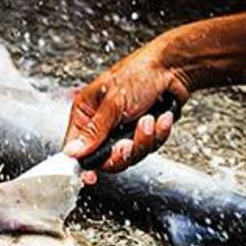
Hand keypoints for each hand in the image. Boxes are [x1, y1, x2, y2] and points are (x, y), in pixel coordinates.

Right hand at [63, 42, 190, 172]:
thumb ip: (94, 131)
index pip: (77, 148)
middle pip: (107, 159)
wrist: (173, 68)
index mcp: (86, 113)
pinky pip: (150, 148)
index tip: (91, 176)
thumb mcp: (113, 103)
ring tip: (150, 119)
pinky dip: (159, 134)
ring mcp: (124, 131)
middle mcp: (103, 125)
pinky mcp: (144, 134)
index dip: (84, 164)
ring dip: (145, 140)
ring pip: (131, 156)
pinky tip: (162, 117)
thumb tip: (72, 152)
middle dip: (123, 152)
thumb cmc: (139, 74)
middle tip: (129, 142)